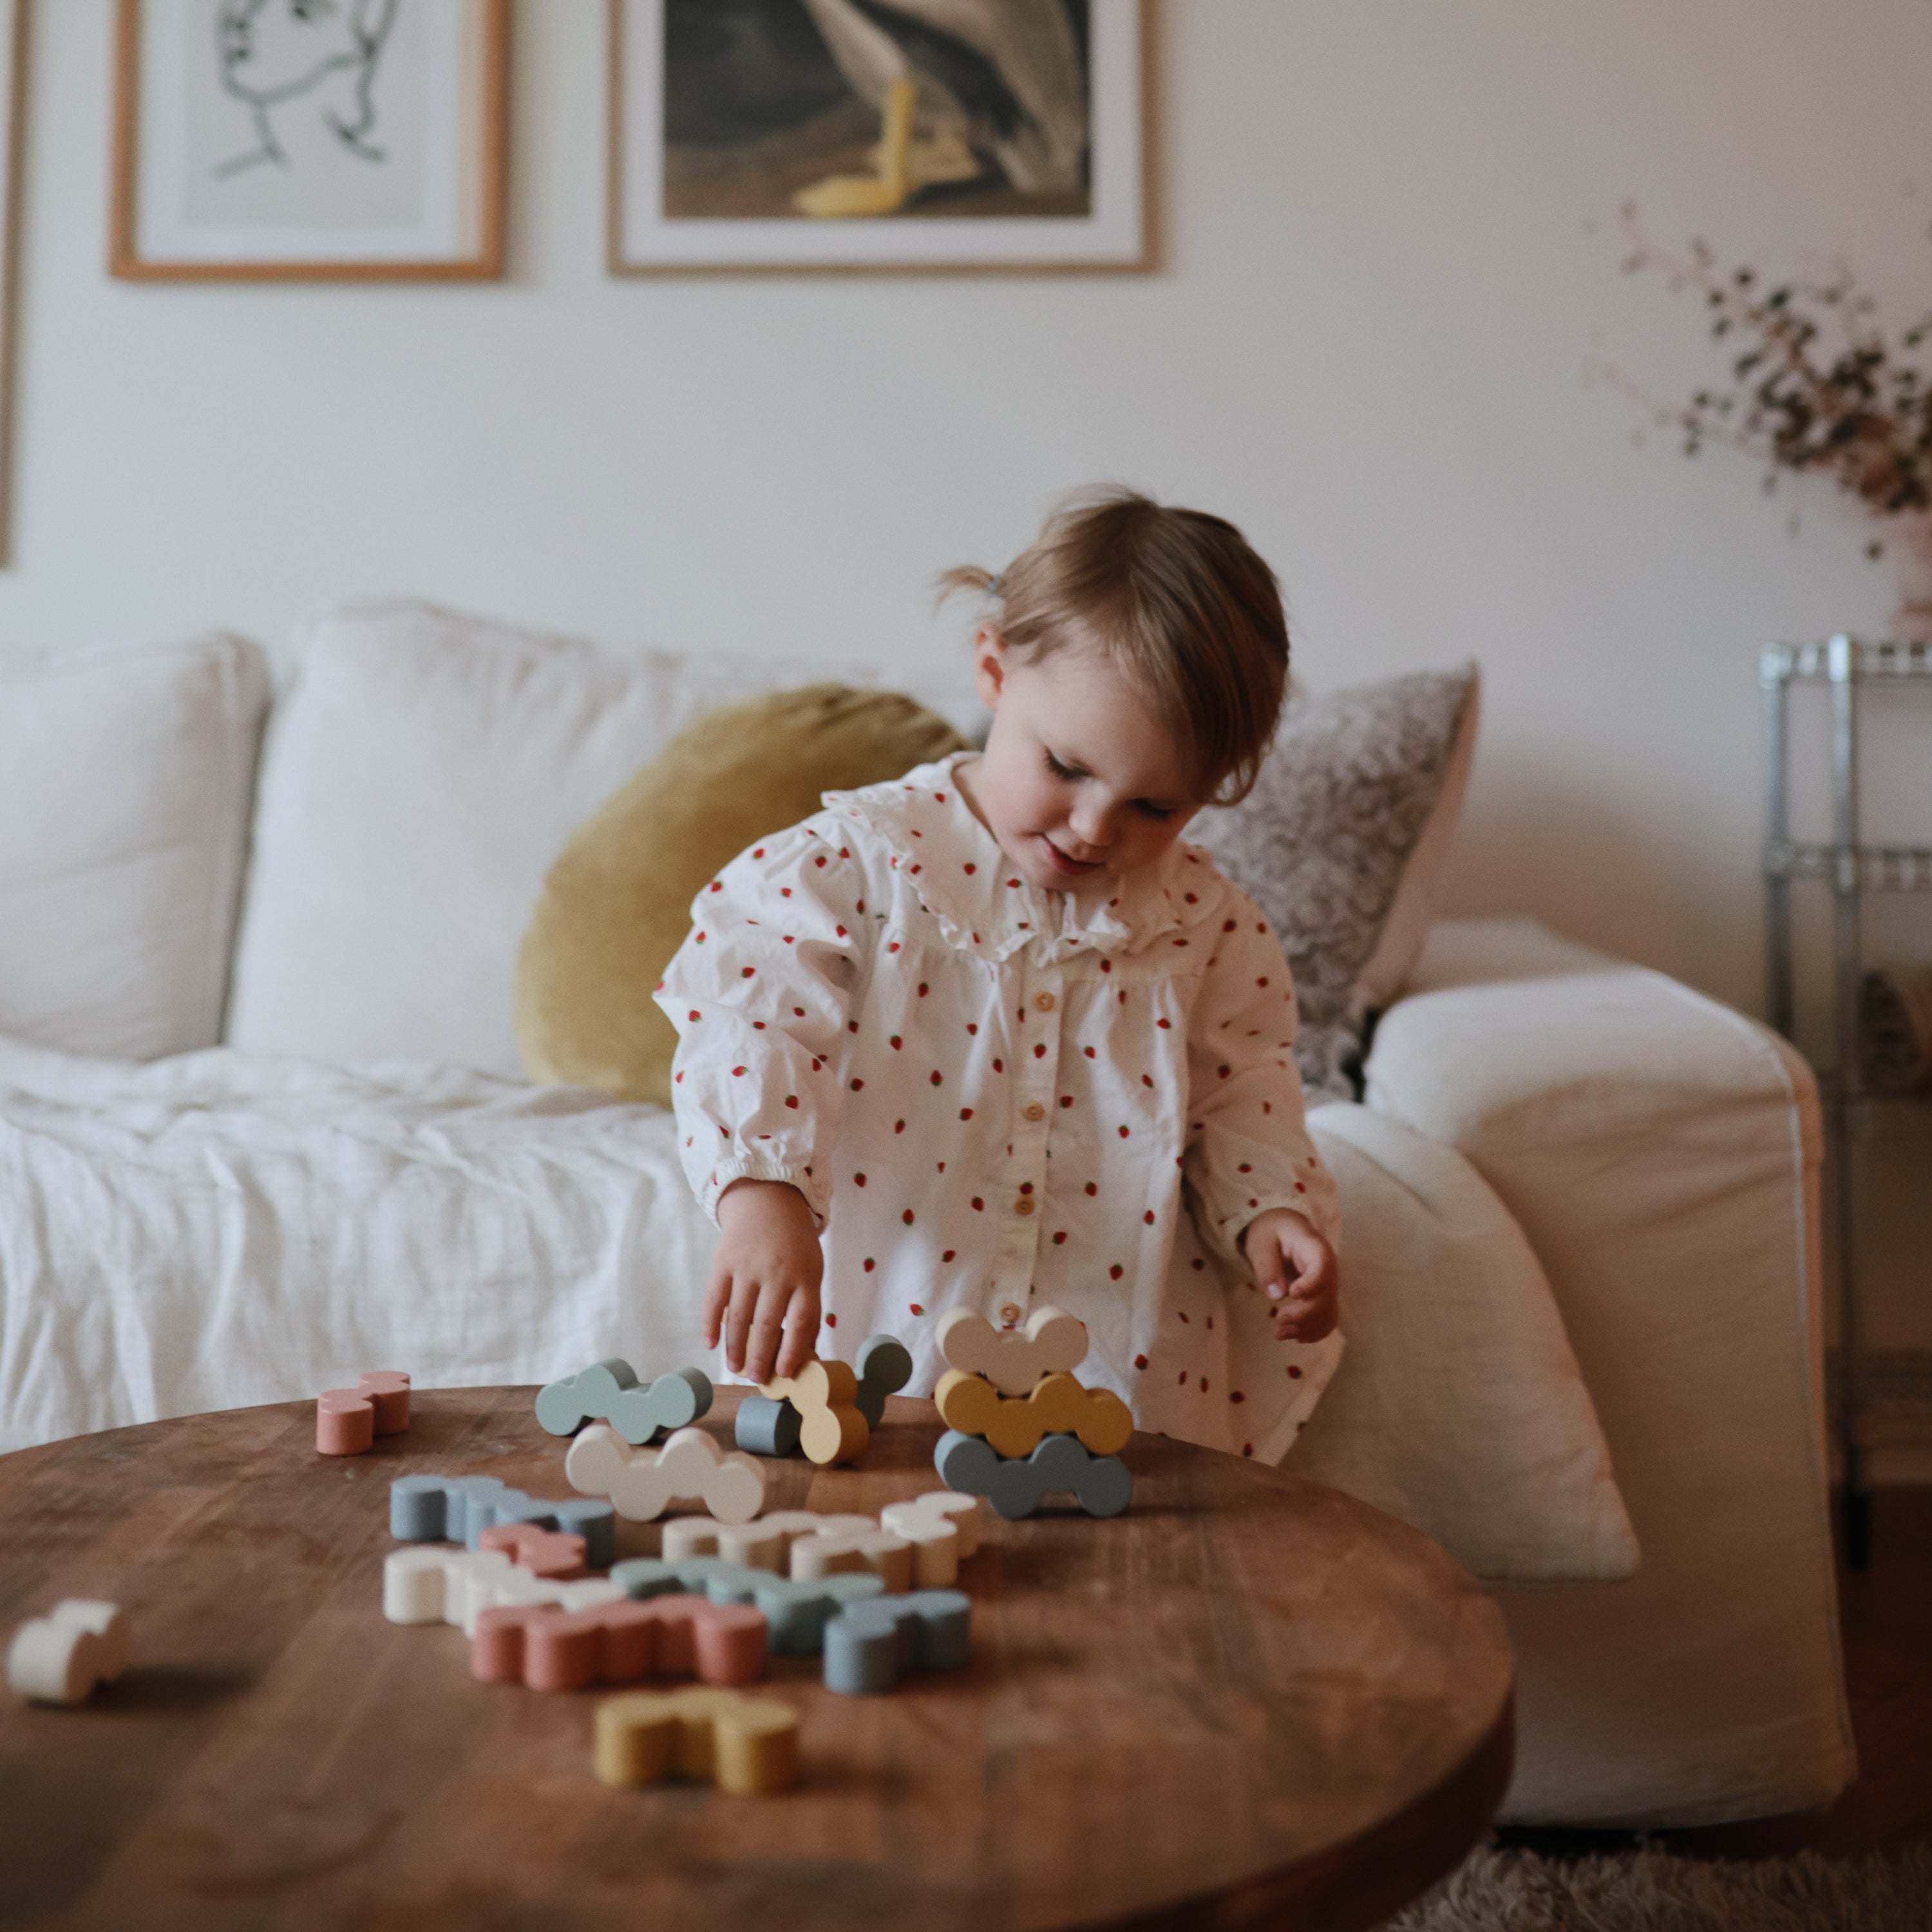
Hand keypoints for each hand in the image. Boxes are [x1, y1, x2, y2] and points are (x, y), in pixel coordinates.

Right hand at [708, 1180, 822, 1383]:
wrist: (768, 1200)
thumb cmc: (795, 1245)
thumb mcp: (812, 1271)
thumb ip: (807, 1310)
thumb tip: (805, 1355)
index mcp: (805, 1276)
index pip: (800, 1322)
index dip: (792, 1352)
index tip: (784, 1374)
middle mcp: (777, 1272)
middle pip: (767, 1325)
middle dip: (761, 1358)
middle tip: (757, 1378)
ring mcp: (748, 1266)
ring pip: (738, 1317)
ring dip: (735, 1347)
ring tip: (735, 1367)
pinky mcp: (724, 1262)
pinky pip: (714, 1299)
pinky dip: (710, 1324)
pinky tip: (711, 1343)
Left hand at [1242, 1208, 1338, 1344]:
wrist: (1284, 1229)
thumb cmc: (1272, 1232)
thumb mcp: (1261, 1242)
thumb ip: (1267, 1266)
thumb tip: (1277, 1295)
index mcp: (1315, 1249)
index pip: (1323, 1269)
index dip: (1311, 1285)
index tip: (1292, 1294)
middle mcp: (1328, 1269)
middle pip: (1326, 1297)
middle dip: (1304, 1314)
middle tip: (1278, 1318)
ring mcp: (1328, 1285)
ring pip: (1327, 1313)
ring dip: (1306, 1328)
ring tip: (1279, 1333)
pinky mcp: (1323, 1297)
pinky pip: (1327, 1318)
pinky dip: (1315, 1331)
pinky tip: (1297, 1337)